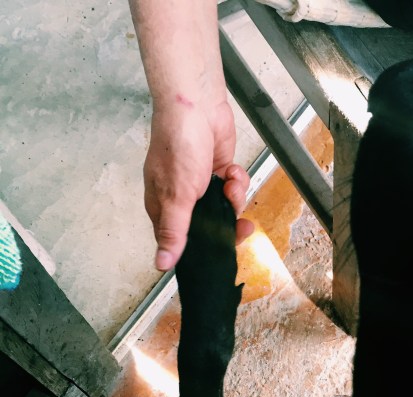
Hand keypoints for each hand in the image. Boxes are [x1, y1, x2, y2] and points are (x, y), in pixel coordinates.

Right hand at [143, 99, 253, 270]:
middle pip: (210, 228)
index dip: (204, 248)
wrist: (197, 105)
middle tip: (240, 224)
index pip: (182, 242)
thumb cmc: (178, 146)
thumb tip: (160, 264)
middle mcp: (182, 200)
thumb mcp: (176, 196)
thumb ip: (173, 232)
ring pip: (225, 209)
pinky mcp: (219, 173)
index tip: (222, 249)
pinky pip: (233, 190)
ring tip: (230, 183)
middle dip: (227, 224)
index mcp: (164, 209)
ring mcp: (202, 186)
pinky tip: (233, 170)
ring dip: (233, 198)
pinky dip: (237, 181)